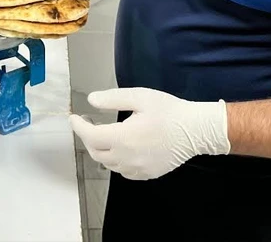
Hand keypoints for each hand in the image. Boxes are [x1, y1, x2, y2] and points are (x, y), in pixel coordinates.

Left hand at [70, 88, 229, 180]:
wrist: (197, 131)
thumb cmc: (170, 112)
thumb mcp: (140, 97)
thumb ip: (112, 99)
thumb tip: (92, 100)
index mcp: (124, 138)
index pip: (90, 137)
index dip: (78, 127)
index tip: (74, 117)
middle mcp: (128, 157)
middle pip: (96, 152)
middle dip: (88, 137)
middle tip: (89, 122)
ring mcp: (138, 169)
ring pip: (108, 163)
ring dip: (101, 149)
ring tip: (105, 133)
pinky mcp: (147, 174)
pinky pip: (123, 171)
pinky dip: (115, 160)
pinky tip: (121, 147)